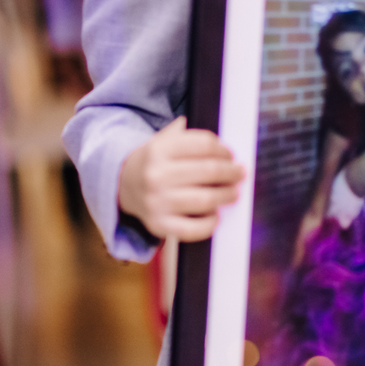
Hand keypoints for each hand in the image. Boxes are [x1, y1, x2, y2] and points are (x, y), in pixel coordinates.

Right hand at [117, 117, 244, 240]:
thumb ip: (190, 136)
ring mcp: (157, 202)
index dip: (224, 150)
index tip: (230, 156)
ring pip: (206, 199)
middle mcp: (156, 175)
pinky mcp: (159, 225)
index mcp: (159, 149)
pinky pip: (194, 229)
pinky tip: (216, 215)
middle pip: (209, 171)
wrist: (124, 184)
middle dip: (232, 172)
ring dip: (227, 196)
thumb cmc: (156, 161)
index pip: (205, 145)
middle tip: (239, 173)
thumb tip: (225, 146)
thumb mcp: (165, 139)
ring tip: (233, 192)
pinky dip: (211, 223)